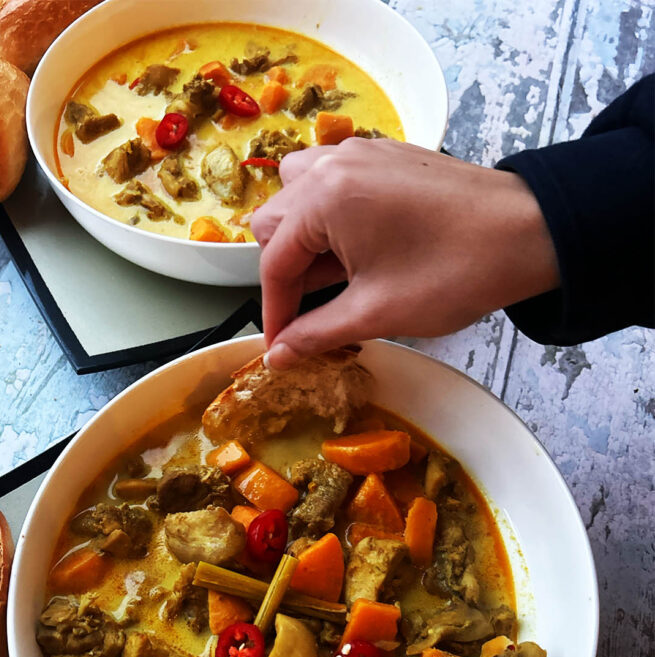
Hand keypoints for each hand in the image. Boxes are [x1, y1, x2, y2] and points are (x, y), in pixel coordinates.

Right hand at [251, 139, 559, 368]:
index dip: (275, 312)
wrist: (531, 234)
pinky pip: (334, 181)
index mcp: (324, 197)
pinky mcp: (387, 157)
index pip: (274, 261)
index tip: (281, 347)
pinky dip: (331, 216)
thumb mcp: (376, 312)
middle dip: (286, 272)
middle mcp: (334, 164)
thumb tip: (279, 355)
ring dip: (303, 237)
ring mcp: (361, 154)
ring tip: (332, 275)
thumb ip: (317, 334)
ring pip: (300, 193)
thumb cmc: (455, 270)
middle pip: (277, 221)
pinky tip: (358, 250)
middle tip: (311, 313)